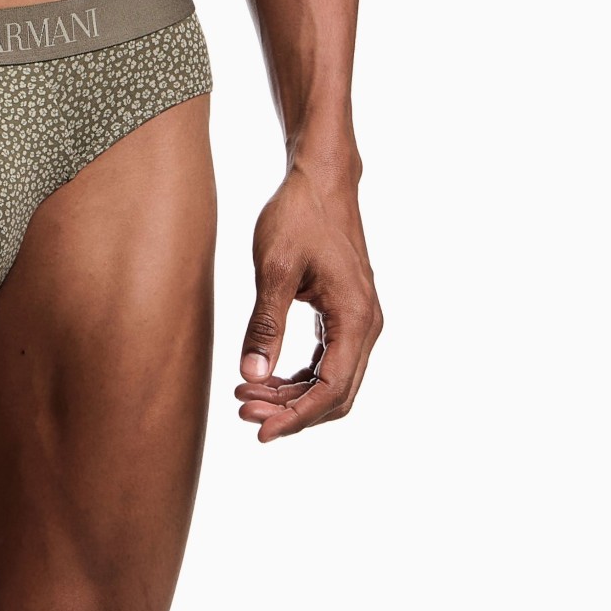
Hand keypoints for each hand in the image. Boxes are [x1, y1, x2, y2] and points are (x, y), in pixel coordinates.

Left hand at [235, 161, 380, 442]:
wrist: (321, 179)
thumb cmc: (299, 215)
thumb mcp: (275, 268)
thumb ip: (266, 324)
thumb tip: (252, 374)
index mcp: (356, 317)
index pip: (331, 388)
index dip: (296, 417)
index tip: (260, 432)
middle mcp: (367, 325)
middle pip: (335, 392)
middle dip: (291, 410)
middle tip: (244, 411)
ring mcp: (359, 319)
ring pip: (332, 379)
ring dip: (292, 395)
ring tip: (248, 395)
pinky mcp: (346, 313)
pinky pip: (328, 359)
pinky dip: (299, 375)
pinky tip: (267, 377)